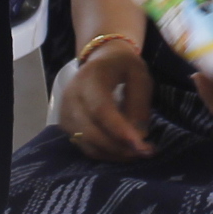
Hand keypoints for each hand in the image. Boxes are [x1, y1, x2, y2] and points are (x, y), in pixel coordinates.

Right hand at [54, 36, 155, 159]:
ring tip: (138, 152)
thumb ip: (139, 103)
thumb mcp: (139, 75)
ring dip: (115, 154)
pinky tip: (124, 150)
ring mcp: (65, 112)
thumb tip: (139, 137)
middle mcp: (72, 97)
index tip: (141, 145)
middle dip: (120, 148)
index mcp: (90, 78)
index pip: (101, 109)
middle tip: (147, 152)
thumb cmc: (122, 66)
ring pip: (88, 144)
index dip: (120, 130)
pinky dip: (106, 153)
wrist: (99, 59)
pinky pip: (86, 147)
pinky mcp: (66, 125)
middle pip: (91, 132)